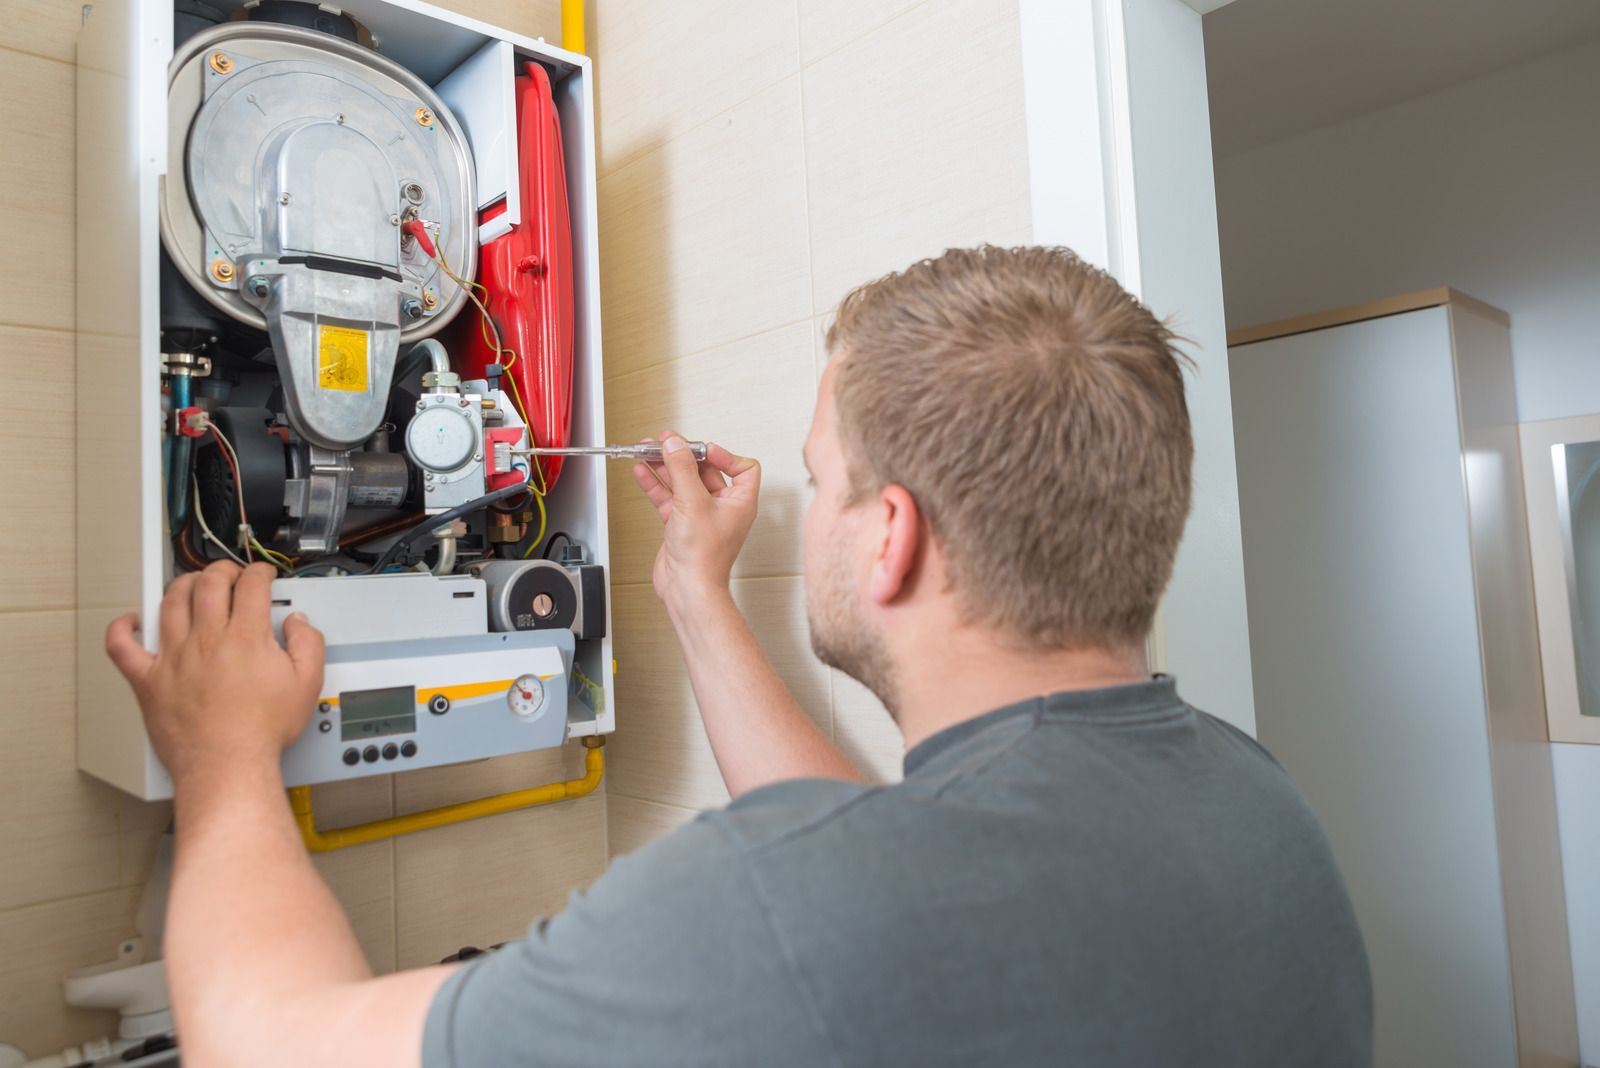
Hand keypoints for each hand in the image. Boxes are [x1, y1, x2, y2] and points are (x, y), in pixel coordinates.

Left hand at [105, 561, 324, 784]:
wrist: (228, 765)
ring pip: (170, 602)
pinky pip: (122, 646)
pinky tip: (132, 622)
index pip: (251, 585)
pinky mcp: (148, 680)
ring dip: (183, 584)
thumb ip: (309, 645)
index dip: (260, 572)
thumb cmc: (262, 731)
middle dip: (223, 569)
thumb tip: (299, 624)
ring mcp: (173, 657)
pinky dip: (122, 628)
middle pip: (209, 583)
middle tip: (230, 574)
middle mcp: (206, 640)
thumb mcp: (307, 685)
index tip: (263, 576)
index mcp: (245, 637)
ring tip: (193, 585)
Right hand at [632, 431, 760, 615]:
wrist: (687, 589)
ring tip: (647, 452)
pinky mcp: (681, 524)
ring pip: (683, 482)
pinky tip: (643, 472)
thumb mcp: (693, 503)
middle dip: (684, 456)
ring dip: (665, 467)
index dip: (724, 455)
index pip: (743, 468)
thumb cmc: (703, 559)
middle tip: (666, 443)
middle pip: (705, 471)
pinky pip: (669, 497)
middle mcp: (723, 507)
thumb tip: (676, 445)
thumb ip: (682, 470)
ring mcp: (700, 515)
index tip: (702, 450)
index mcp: (740, 502)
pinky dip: (656, 484)